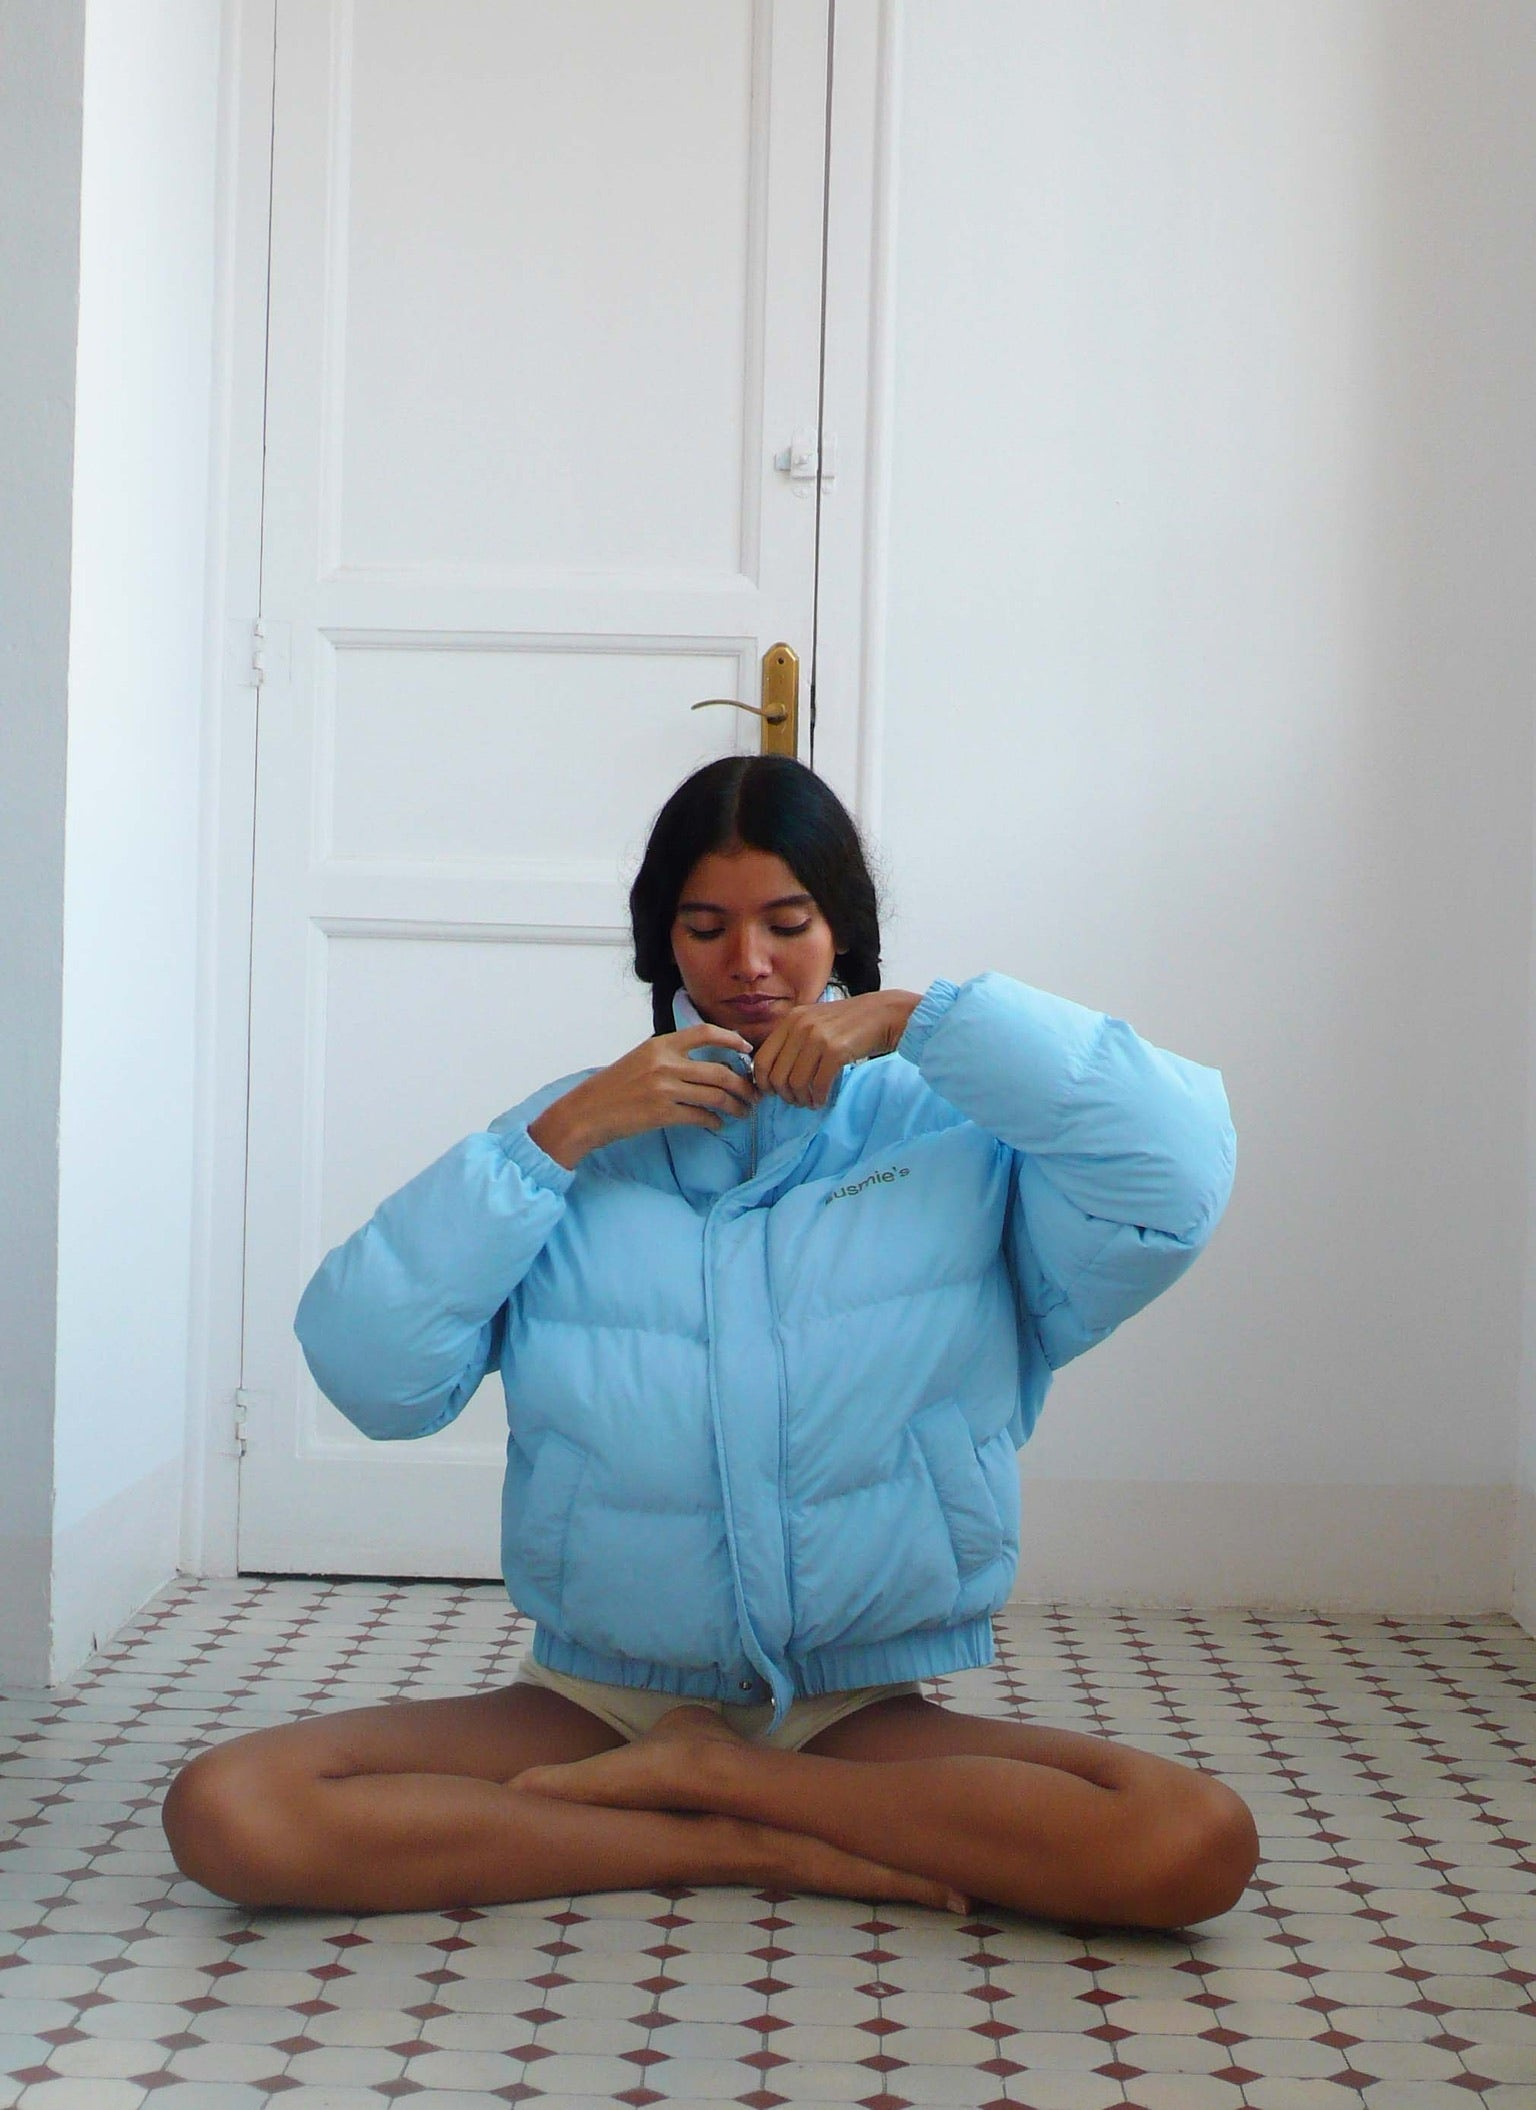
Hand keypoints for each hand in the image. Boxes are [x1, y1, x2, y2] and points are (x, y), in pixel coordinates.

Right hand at [528, 1024, 761, 1167]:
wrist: (586, 1112)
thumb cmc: (613, 1087)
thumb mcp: (640, 1059)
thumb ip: (669, 1057)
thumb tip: (705, 1065)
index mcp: (660, 1044)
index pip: (705, 1032)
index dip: (732, 1039)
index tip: (747, 1049)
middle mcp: (665, 1063)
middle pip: (720, 1071)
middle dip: (744, 1084)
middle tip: (755, 1094)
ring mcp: (664, 1088)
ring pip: (716, 1095)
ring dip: (736, 1106)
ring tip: (744, 1112)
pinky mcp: (663, 1113)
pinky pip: (701, 1116)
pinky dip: (715, 1121)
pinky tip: (718, 1125)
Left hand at [751, 989, 921, 1108]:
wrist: (883, 1014)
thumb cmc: (849, 1023)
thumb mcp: (814, 1021)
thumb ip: (793, 1040)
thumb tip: (774, 1073)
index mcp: (791, 1019)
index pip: (762, 1058)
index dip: (763, 1082)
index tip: (772, 1093)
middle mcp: (800, 1026)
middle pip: (777, 1074)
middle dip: (784, 1095)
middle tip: (795, 1100)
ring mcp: (818, 1037)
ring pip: (796, 1082)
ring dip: (802, 1099)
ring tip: (810, 1101)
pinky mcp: (836, 1050)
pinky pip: (818, 1083)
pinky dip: (818, 1097)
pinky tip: (821, 1100)